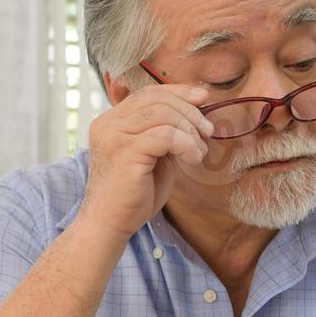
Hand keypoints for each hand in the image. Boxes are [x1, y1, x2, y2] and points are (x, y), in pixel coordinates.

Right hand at [78, 83, 213, 239]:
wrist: (109, 225)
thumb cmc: (133, 195)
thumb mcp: (151, 155)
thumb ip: (164, 132)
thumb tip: (195, 111)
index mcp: (111, 121)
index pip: (148, 93)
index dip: (178, 92)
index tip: (203, 98)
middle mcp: (108, 124)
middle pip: (157, 99)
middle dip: (189, 112)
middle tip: (207, 132)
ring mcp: (114, 136)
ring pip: (163, 114)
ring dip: (190, 130)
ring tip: (199, 152)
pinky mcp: (125, 151)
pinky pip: (166, 135)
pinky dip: (186, 144)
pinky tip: (191, 159)